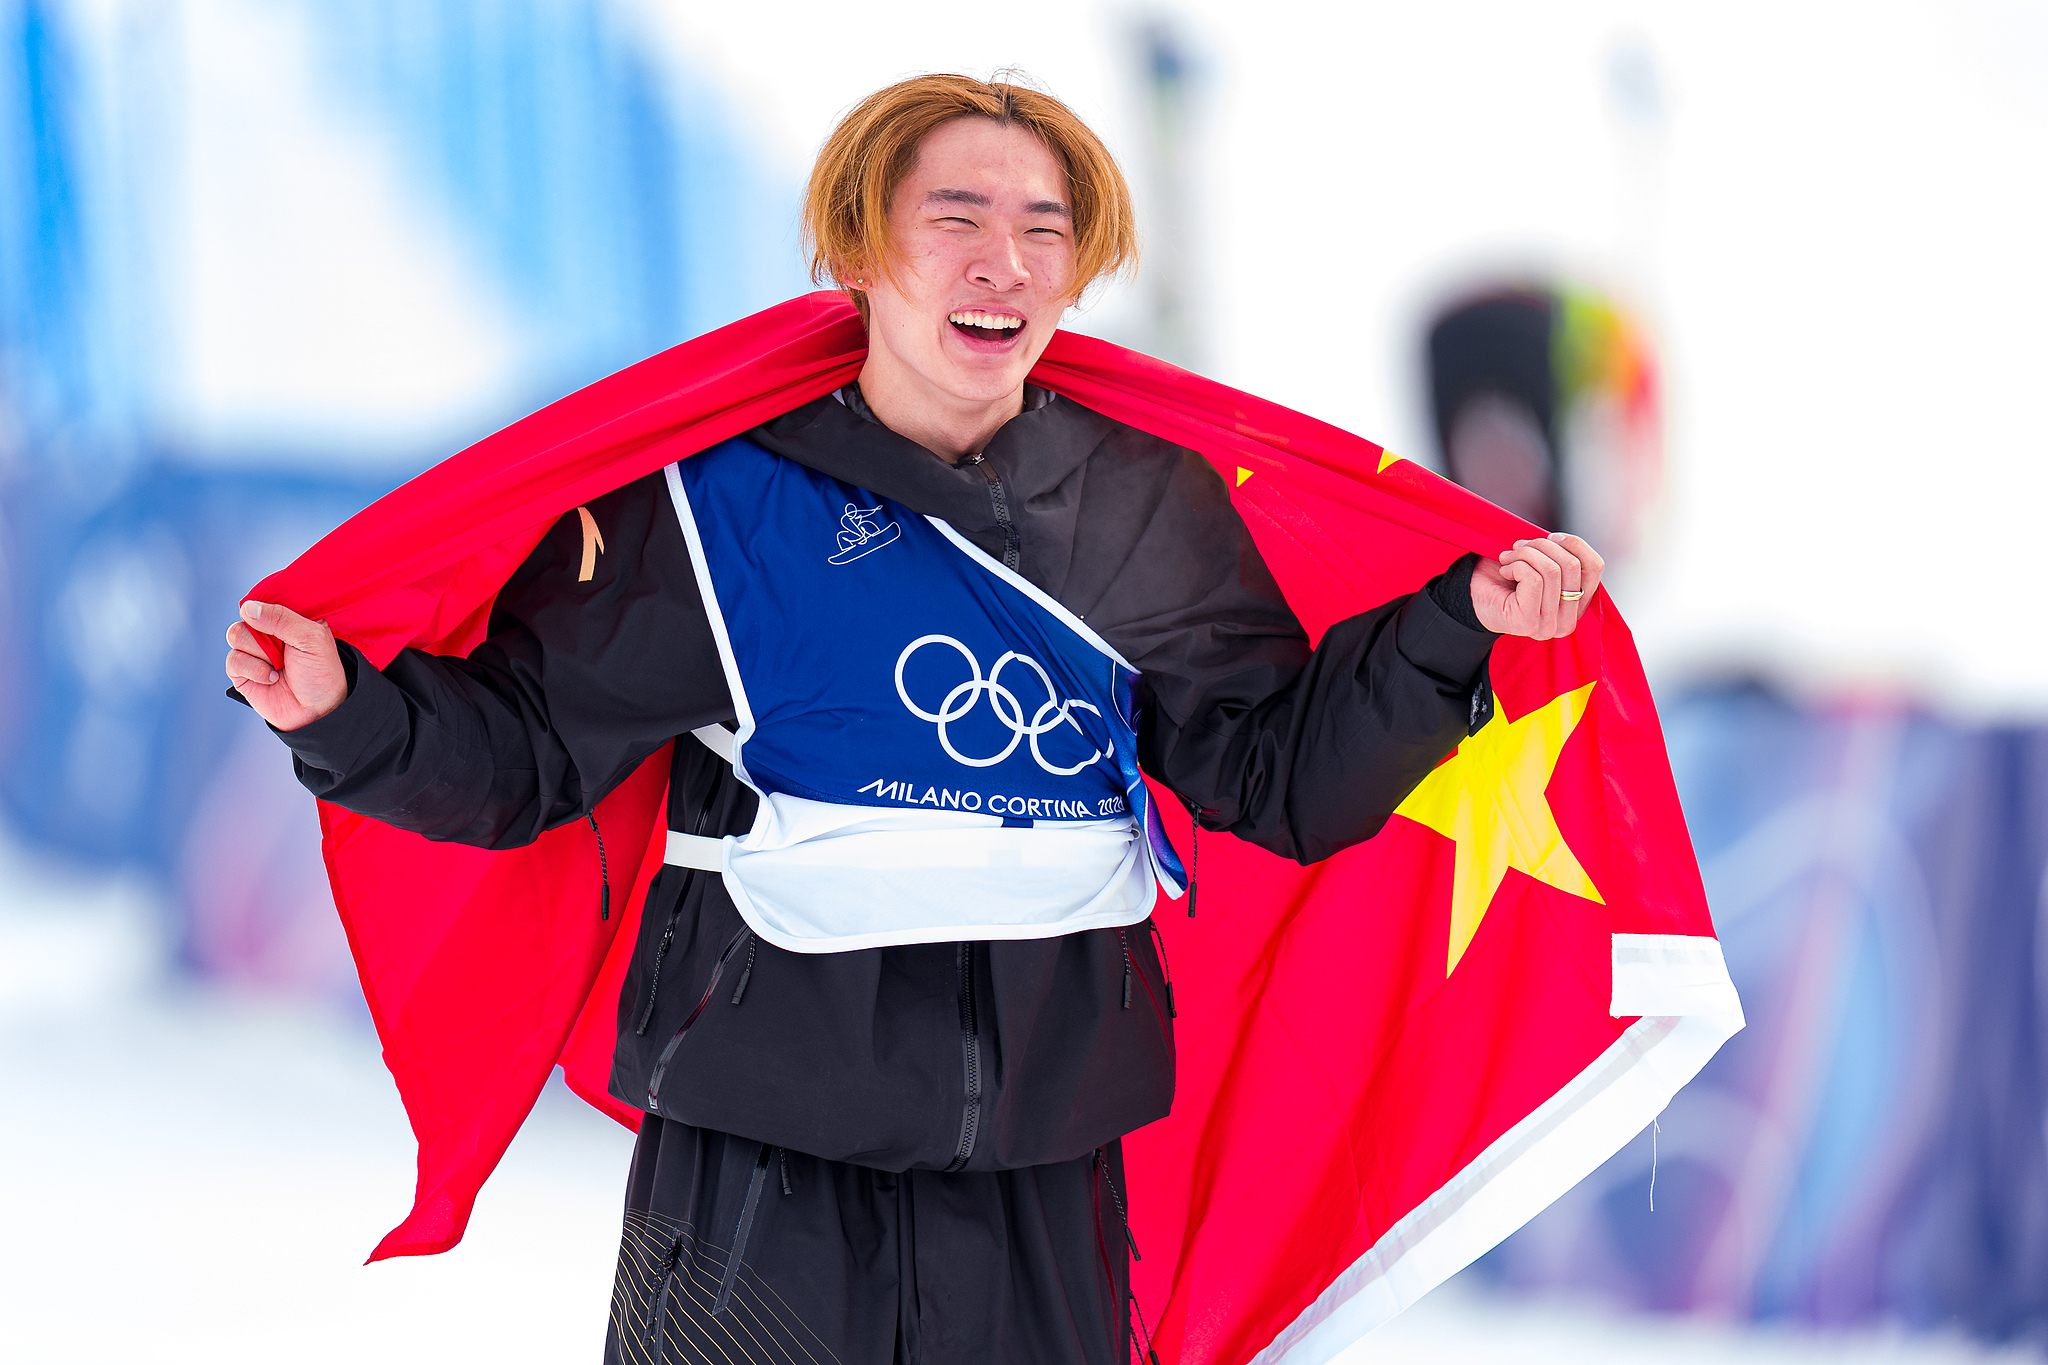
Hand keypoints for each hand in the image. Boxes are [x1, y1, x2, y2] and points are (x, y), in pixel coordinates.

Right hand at [224, 601, 348, 730]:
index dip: (266, 607)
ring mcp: (253, 651)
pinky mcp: (242, 671)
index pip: (265, 600)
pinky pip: (233, 660)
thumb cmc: (321, 672)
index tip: (279, 622)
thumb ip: (282, 619)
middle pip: (245, 617)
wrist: (318, 711)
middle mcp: (268, 632)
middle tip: (285, 650)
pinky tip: (272, 678)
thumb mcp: (311, 638)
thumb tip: (247, 608)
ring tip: (280, 666)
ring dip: (260, 653)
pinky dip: (254, 670)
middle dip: (266, 635)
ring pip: (236, 636)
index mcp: (288, 619)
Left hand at [1470, 534, 1605, 639]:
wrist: (1470, 596)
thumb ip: (1561, 557)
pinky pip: (1534, 579)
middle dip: (1542, 546)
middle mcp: (1567, 622)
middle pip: (1573, 565)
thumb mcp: (1541, 563)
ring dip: (1525, 554)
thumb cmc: (1505, 578)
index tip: (1550, 536)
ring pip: (1552, 570)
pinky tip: (1505, 572)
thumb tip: (1562, 540)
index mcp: (1576, 606)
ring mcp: (1549, 626)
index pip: (1595, 567)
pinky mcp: (1529, 623)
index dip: (1575, 543)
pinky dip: (1516, 566)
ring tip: (1508, 558)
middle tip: (1519, 546)